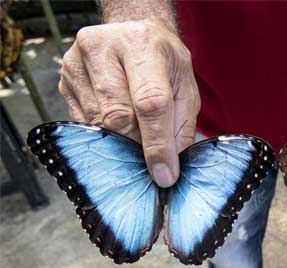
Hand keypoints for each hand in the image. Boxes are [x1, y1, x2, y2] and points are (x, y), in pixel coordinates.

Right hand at [58, 20, 199, 186]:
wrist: (134, 37)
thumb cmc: (163, 63)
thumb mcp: (185, 87)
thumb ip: (180, 126)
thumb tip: (168, 168)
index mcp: (143, 44)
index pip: (149, 102)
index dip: (157, 144)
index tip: (164, 174)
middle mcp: (103, 48)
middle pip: (119, 116)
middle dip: (138, 144)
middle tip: (151, 155)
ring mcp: (77, 63)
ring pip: (98, 124)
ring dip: (121, 141)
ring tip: (136, 133)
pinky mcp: (64, 81)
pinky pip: (84, 124)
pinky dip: (105, 134)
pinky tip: (118, 124)